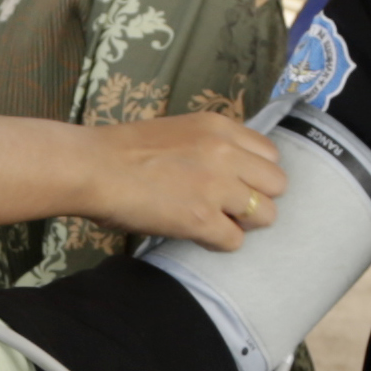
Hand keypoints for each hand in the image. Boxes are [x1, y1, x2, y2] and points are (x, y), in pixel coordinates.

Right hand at [71, 109, 281, 249]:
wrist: (93, 167)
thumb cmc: (122, 150)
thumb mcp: (178, 132)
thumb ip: (210, 147)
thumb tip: (228, 173)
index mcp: (220, 127)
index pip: (270, 153)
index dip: (255, 174)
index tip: (236, 183)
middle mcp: (226, 153)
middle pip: (277, 184)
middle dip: (258, 199)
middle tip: (230, 207)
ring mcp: (217, 186)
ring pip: (266, 215)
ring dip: (243, 223)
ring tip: (215, 223)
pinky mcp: (202, 219)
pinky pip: (235, 241)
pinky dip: (219, 243)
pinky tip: (198, 236)